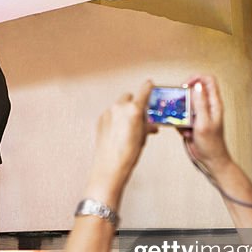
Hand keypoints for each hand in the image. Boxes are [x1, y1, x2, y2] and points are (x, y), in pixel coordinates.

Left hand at [84, 81, 156, 205]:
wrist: (109, 166)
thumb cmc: (128, 154)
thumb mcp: (143, 138)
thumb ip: (147, 126)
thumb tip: (151, 125)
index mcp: (134, 110)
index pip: (144, 90)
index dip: (149, 87)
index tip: (150, 85)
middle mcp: (119, 108)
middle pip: (129, 97)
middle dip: (134, 104)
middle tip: (139, 116)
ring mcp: (108, 113)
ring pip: (118, 106)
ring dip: (124, 111)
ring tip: (128, 127)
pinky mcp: (100, 120)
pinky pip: (110, 114)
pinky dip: (115, 119)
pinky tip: (117, 132)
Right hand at [181, 75, 231, 172]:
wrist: (210, 160)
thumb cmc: (211, 143)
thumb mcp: (204, 122)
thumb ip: (200, 103)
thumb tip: (197, 85)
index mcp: (214, 103)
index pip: (208, 80)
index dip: (196, 78)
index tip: (185, 85)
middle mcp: (206, 107)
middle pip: (193, 91)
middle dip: (183, 99)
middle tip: (180, 108)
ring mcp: (198, 115)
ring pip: (185, 105)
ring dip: (180, 114)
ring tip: (184, 125)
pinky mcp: (191, 123)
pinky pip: (181, 118)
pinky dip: (180, 125)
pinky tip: (186, 134)